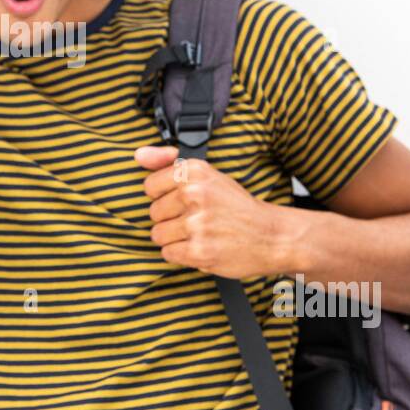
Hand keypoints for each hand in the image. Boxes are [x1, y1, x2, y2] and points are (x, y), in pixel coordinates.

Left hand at [135, 145, 298, 279]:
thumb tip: (138, 155)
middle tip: (196, 219)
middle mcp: (195, 194)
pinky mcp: (199, 251)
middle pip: (153, 213)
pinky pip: (168, 254)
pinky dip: (181, 254)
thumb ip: (168, 161)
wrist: (272, 236)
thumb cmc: (237, 206)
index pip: (150, 186)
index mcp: (196, 171)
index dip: (164, 197)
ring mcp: (197, 224)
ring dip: (175, 239)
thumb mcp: (208, 175)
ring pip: (158, 235)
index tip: (183, 201)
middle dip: (170, 219)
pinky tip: (201, 247)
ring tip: (199, 234)